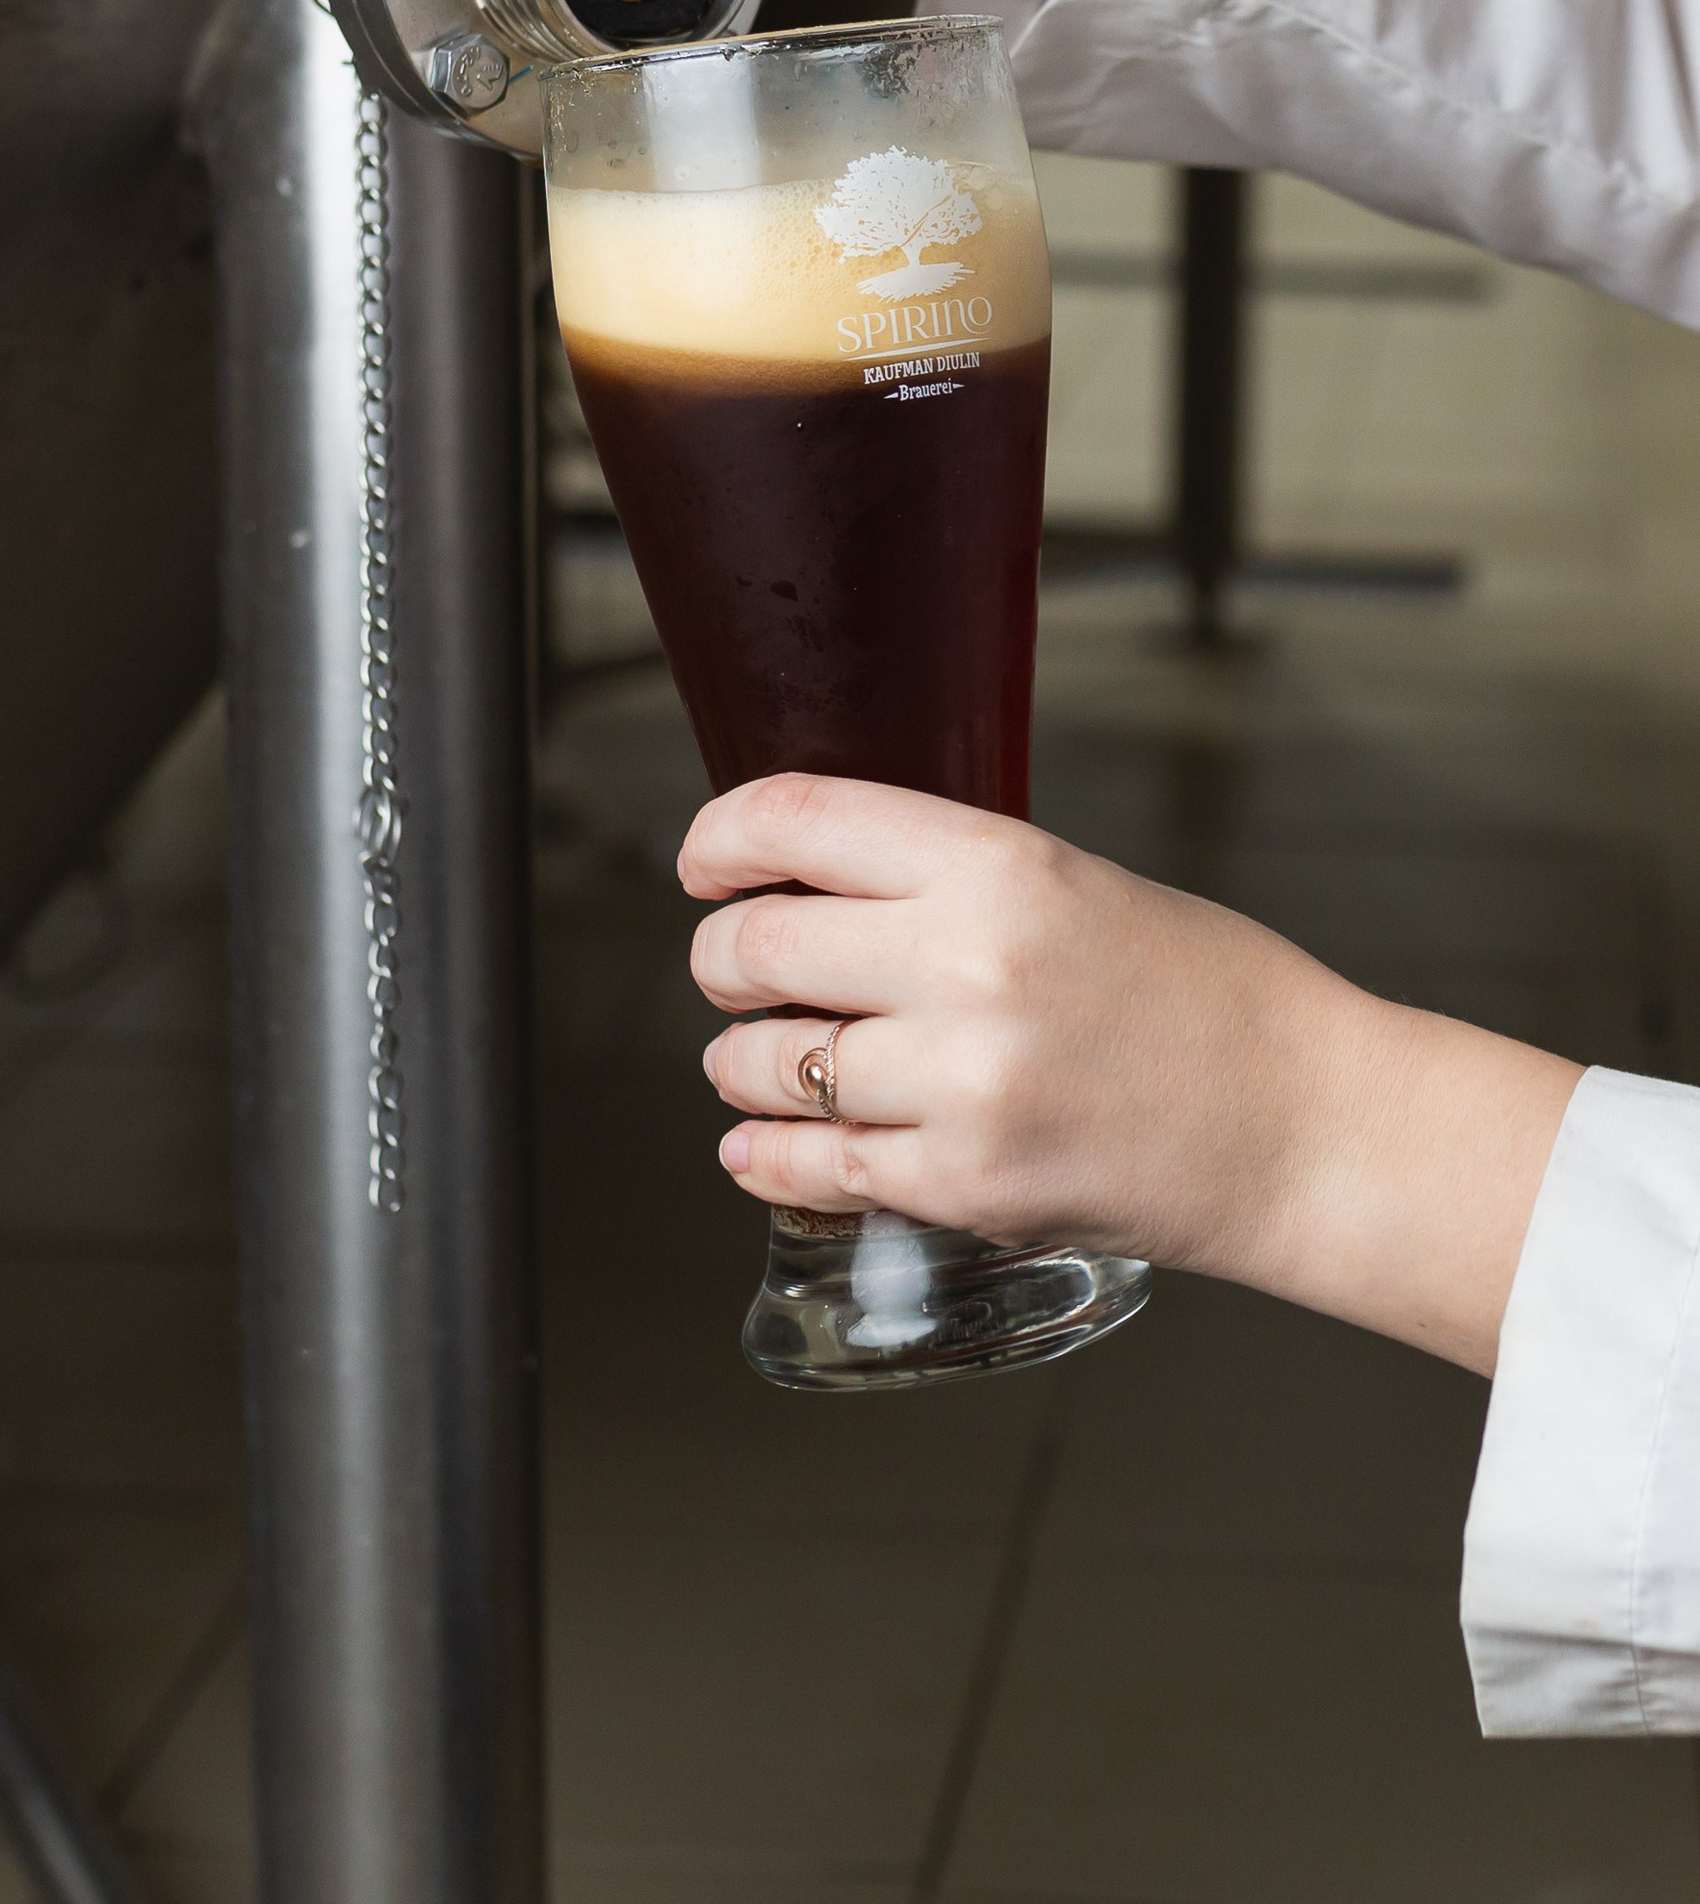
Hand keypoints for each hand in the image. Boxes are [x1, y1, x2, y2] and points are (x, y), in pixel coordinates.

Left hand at [683, 774, 1582, 1373]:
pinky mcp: (966, 1185)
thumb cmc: (1203, 995)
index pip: (794, 821)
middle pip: (754, 948)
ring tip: (762, 1059)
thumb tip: (807, 881)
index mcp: (995, 866)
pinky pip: (812, 1165)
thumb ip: (941, 879)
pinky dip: (766, 1153)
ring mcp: (962, 1085)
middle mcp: (966, 967)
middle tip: (732, 970)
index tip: (706, 861)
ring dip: (741, 1062)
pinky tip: (757, 1143)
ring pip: (765, 1064)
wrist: (1301, 1122)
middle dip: (722, 960)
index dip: (721, 838)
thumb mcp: (1072, 883)